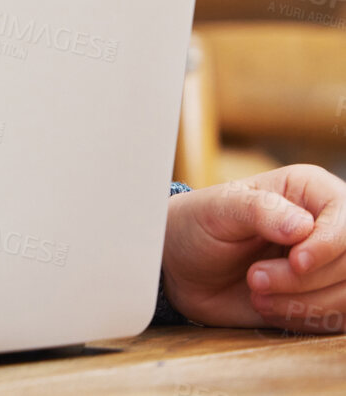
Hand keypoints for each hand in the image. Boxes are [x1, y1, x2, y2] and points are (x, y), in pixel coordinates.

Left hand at [161, 164, 345, 331]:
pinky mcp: (327, 298)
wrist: (183, 268)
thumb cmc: (197, 226)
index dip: (329, 245)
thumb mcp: (217, 209)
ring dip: (303, 304)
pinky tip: (269, 308)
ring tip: (256, 294)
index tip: (297, 263)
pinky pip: (340, 319)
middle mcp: (328, 226)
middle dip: (304, 281)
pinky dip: (305, 320)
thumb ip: (258, 210)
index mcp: (311, 191)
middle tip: (254, 278)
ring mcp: (330, 264)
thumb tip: (303, 227)